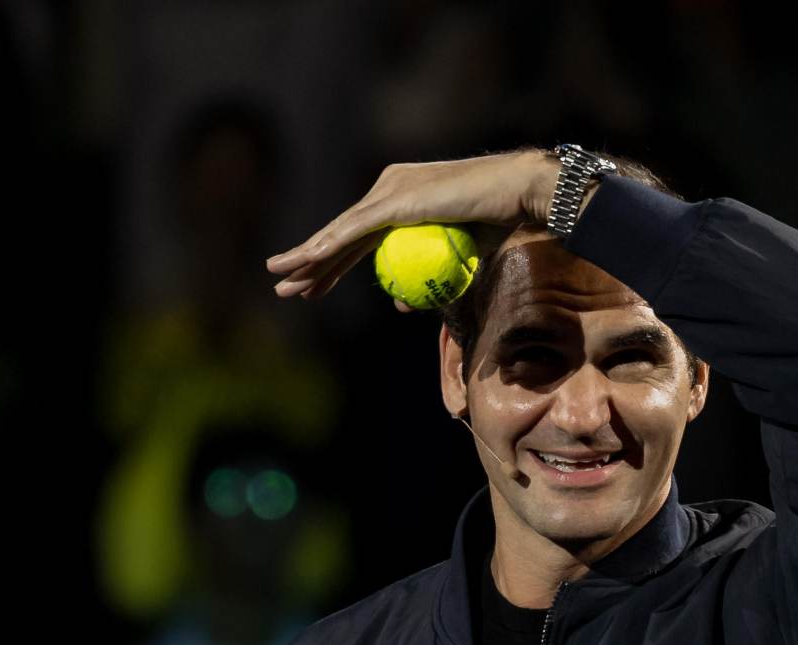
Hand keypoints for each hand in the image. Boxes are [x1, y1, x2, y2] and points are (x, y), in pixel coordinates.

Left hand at [267, 149, 557, 311]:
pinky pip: (354, 231)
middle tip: (287, 287)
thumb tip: (400, 306)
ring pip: (340, 232)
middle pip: (343, 233)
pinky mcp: (395, 200)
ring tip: (279, 278)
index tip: (315, 285)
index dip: (334, 261)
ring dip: (307, 257)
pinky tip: (305, 262)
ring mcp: (390, 190)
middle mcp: (390, 186)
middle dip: (312, 262)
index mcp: (403, 195)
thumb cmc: (499, 221)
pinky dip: (327, 249)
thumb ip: (425, 278)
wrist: (518, 193)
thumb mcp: (455, 257)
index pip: (360, 234)